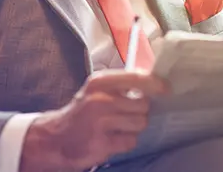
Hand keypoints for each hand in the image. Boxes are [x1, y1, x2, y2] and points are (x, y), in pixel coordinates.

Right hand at [19, 69, 169, 171]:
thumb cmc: (82, 111)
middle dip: (140, 111)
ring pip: (140, 123)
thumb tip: (153, 81)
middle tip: (128, 113)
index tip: (166, 88)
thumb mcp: (96, 89)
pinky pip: (130, 141)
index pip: (136, 78)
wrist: (56, 138)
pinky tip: (112, 138)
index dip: (155, 83)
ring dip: (134, 127)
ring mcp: (101, 122)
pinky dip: (126, 141)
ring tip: (118, 126)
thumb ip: (121, 84)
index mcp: (99, 81)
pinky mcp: (102, 143)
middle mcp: (100, 99)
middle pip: (143, 104)